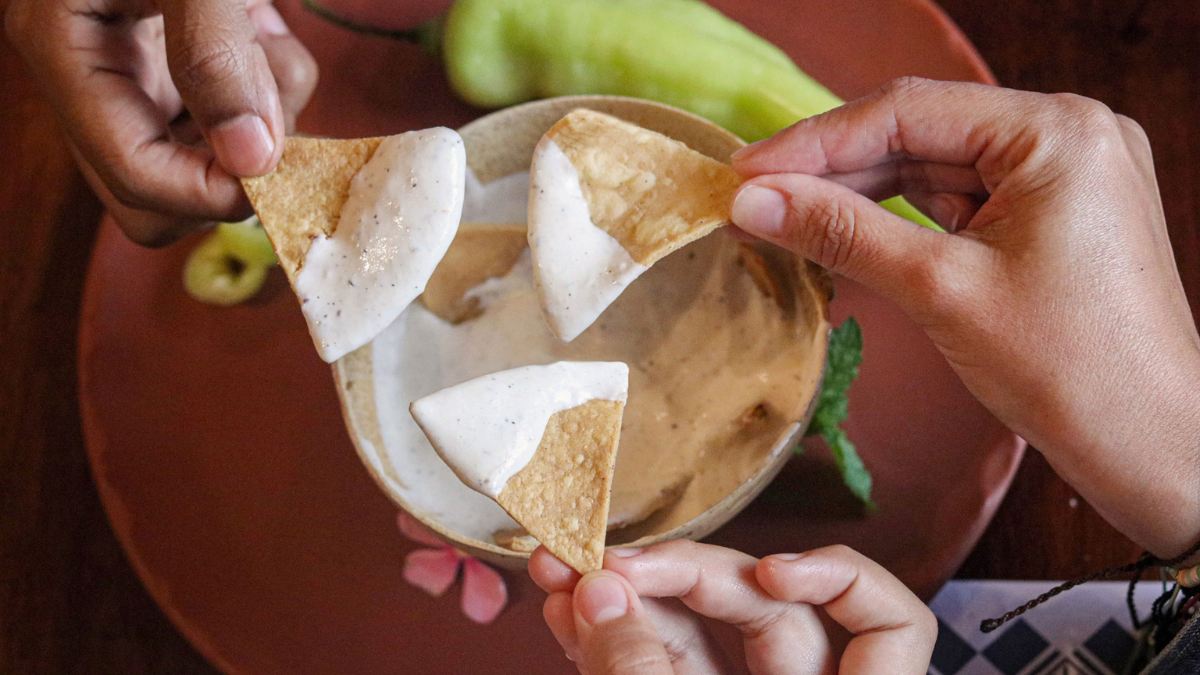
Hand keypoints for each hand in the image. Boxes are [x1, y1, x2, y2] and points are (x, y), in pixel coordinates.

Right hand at [6, 0, 317, 244]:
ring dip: (267, 115)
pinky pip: (236, 112)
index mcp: (62, 46)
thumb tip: (252, 156)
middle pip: (159, 195)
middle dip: (234, 169)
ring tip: (264, 31)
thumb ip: (214, 52)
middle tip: (278, 105)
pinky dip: (275, 81)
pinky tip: (264, 21)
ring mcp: (137, 71)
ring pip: (208, 158)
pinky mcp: (179, 60)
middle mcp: (92, 72)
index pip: (131, 174)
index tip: (279, 168)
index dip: (211, 192)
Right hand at [529, 541, 935, 674]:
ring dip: (626, 600)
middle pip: (765, 611)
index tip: (771, 572)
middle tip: (606, 562)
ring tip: (563, 575)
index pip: (890, 626)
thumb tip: (597, 592)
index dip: (838, 581)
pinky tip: (568, 612)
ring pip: (697, 638)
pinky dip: (613, 640)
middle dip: (679, 576)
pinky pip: (657, 666)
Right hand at [729, 78, 1199, 559]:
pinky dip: (899, 217)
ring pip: (934, 167)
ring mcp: (1064, 174)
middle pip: (920, 132)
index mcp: (1056, 132)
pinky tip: (842, 231)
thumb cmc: (1070, 370)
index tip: (744, 170)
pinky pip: (958, 200)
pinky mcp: (1054, 215)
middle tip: (752, 196)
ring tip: (782, 215)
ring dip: (859, 191)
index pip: (908, 111)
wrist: (1155, 448)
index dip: (814, 141)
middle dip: (832, 167)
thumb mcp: (941, 291)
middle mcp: (1067, 134)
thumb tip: (752, 200)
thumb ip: (843, 233)